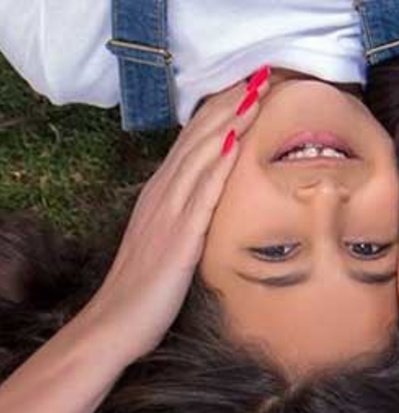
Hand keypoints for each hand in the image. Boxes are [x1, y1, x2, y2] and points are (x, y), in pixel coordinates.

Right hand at [83, 77, 267, 358]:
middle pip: (196, 141)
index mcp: (158, 197)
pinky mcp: (180, 238)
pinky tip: (235, 142)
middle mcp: (162, 197)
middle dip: (227, 107)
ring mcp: (169, 215)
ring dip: (228, 123)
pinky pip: (202, 194)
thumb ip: (183, 226)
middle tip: (257, 80)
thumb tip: (206, 218)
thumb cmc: (142, 293)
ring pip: (201, 157)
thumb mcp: (163, 247)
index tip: (242, 93)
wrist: (116, 322)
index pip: (189, 146)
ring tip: (255, 96)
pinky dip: (218, 164)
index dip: (215, 117)